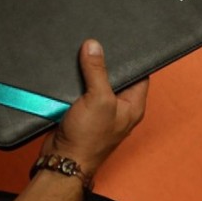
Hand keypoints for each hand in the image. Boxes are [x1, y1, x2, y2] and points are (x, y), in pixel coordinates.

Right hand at [41, 39, 148, 177]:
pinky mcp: (80, 111)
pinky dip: (73, 81)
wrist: (63, 159)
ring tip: (81, 54)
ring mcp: (98, 109)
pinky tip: (68, 72)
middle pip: (114, 76)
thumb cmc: (88, 140)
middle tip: (95, 44)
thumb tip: (93, 46)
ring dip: (85, 71)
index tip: (120, 41)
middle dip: (103, 61)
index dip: (131, 58)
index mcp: (132, 105)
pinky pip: (79, 90)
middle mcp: (118, 107)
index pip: (139, 74)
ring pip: (94, 81)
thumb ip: (97, 71)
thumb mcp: (98, 99)